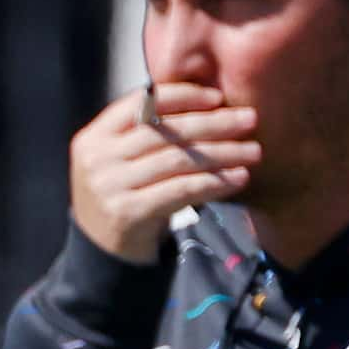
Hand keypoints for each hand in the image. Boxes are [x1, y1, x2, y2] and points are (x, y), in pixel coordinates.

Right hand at [70, 82, 259, 263]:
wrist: (104, 252)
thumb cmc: (126, 195)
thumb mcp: (124, 159)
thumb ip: (149, 132)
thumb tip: (207, 101)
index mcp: (95, 136)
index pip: (141, 103)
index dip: (182, 96)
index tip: (217, 97)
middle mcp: (98, 158)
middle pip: (165, 131)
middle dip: (213, 123)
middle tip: (250, 120)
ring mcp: (110, 186)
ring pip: (177, 160)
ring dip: (222, 154)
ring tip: (253, 151)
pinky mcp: (128, 213)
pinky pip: (181, 190)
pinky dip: (214, 182)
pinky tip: (238, 178)